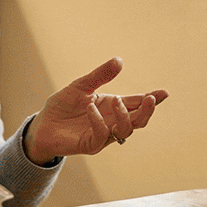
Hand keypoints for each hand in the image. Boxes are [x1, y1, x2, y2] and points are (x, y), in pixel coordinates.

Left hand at [24, 56, 168, 164]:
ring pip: (125, 131)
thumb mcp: (81, 85)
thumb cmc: (63, 106)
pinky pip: (102, 136)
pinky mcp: (90, 145)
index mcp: (112, 106)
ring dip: (125, 117)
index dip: (151, 99)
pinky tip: (91, 109)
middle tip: (149, 99)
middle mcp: (111, 121)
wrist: (43, 125)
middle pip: (138, 120)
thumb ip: (100, 75)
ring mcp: (103, 134)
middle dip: (147, 111)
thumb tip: (119, 61)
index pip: (136, 103)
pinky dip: (99, 122)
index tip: (164, 93)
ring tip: (116, 102)